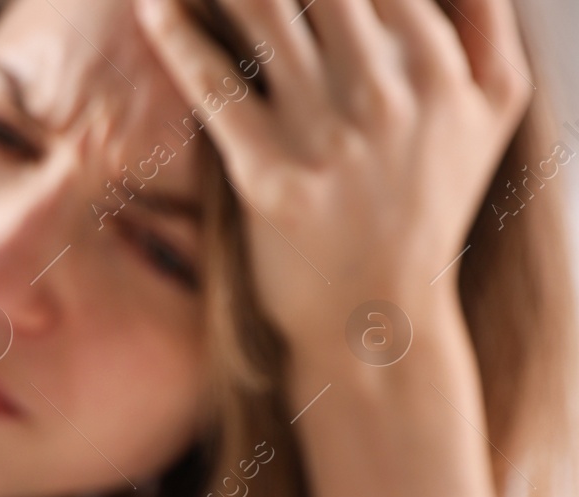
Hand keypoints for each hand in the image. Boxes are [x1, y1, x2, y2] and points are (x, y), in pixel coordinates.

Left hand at [136, 0, 531, 346]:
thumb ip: (483, 23)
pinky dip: (180, 36)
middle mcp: (390, 93)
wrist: (376, 316)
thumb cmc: (425, 203)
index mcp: (441, 67)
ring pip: (266, 11)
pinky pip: (216, 88)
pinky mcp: (271, 179)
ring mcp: (329, 136)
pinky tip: (155, 7)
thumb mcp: (490, 110)